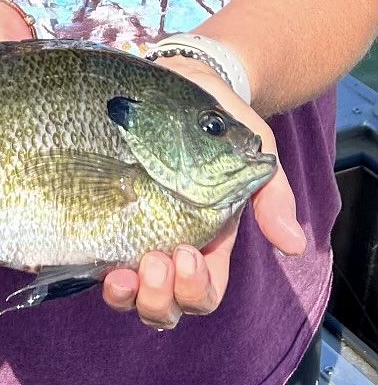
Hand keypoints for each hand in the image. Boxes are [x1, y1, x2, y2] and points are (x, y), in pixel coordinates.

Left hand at [102, 57, 305, 329]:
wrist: (179, 78)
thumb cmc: (219, 119)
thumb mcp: (253, 149)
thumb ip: (272, 195)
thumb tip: (293, 244)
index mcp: (209, 237)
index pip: (206, 288)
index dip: (197, 288)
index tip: (185, 256)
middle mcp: (170, 245)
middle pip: (167, 305)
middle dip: (161, 299)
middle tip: (154, 262)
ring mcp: (134, 235)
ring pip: (130, 295)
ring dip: (127, 297)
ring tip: (121, 275)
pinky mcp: (102, 216)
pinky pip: (94, 261)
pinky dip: (93, 271)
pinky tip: (90, 261)